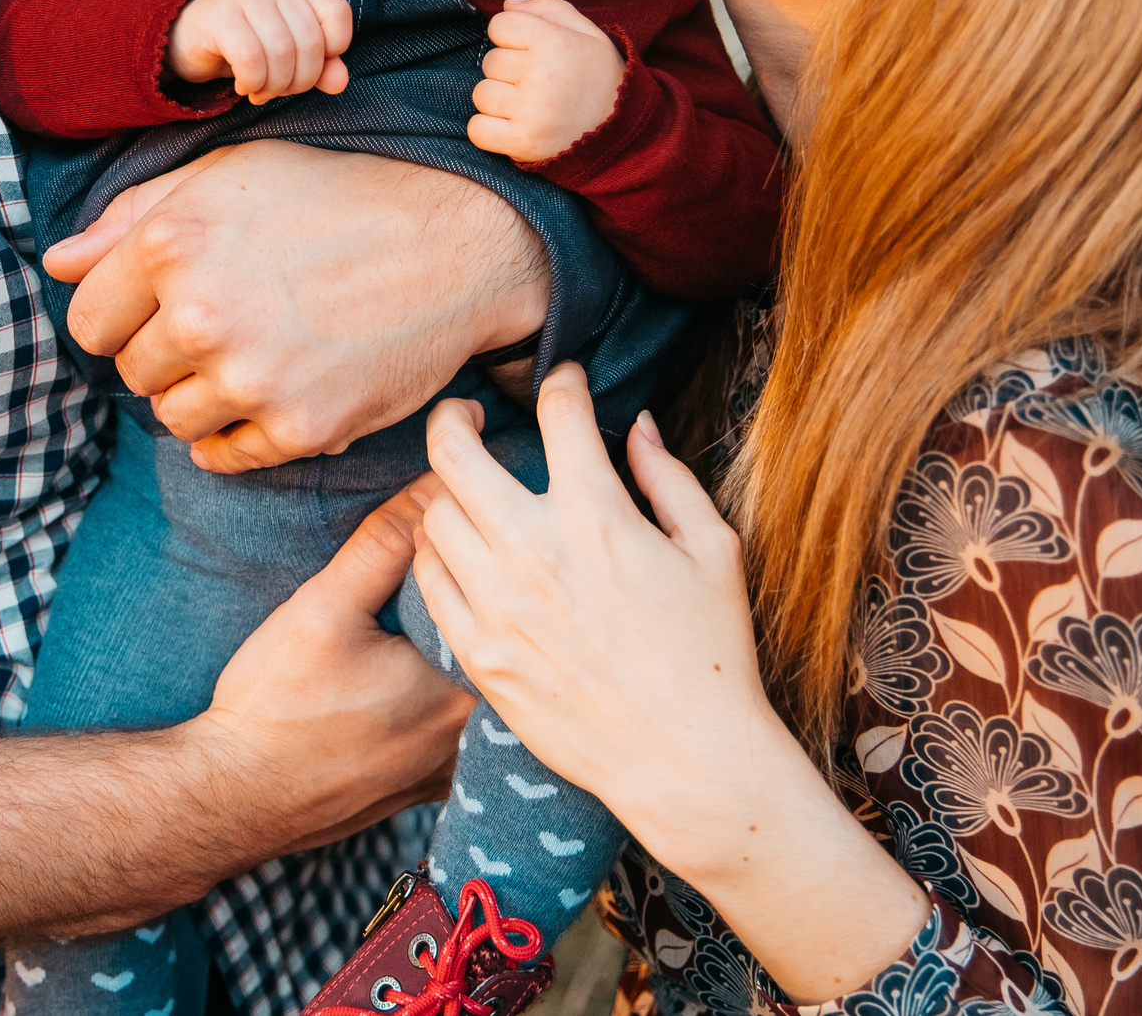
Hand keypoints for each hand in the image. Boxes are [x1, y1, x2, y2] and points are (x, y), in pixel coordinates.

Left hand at [42, 141, 547, 466]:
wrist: (456, 244)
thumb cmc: (337, 197)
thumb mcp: (229, 176)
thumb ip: (132, 217)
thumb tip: (57, 264)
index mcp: (172, 244)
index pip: (88, 322)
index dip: (123, 315)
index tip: (164, 306)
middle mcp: (202, 315)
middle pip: (131, 373)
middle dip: (166, 352)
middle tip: (229, 321)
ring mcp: (251, 378)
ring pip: (175, 418)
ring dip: (203, 394)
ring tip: (258, 352)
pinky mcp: (300, 427)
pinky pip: (226, 455)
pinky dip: (238, 434)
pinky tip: (273, 392)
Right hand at [168, 0, 353, 103]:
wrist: (186, 36)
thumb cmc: (242, 44)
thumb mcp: (287, 56)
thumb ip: (319, 66)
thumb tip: (340, 82)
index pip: (338, 12)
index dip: (333, 49)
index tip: (308, 65)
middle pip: (310, 42)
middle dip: (299, 81)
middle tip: (278, 89)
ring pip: (282, 52)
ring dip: (274, 85)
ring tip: (260, 90)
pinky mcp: (220, 16)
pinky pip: (251, 58)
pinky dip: (252, 81)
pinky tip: (244, 84)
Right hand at [185, 477, 471, 854]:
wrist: (230, 799)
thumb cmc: (275, 707)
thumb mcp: (324, 607)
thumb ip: (385, 542)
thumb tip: (435, 484)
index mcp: (462, 689)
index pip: (499, 605)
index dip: (481, 563)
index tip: (459, 537)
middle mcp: (469, 739)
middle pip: (488, 649)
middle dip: (469, 609)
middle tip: (426, 583)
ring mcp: (447, 771)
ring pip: (469, 693)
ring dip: (451, 659)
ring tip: (410, 632)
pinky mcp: (419, 788)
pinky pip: (447, 731)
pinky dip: (434, 701)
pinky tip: (399, 684)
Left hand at [409, 367, 929, 998]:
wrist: (686, 759)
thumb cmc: (712, 653)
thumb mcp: (712, 550)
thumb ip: (668, 478)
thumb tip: (638, 426)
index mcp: (597, 515)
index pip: (558, 412)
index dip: (563, 382)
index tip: (564, 383)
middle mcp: (533, 551)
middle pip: (453, 452)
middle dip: (456, 416)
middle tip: (467, 414)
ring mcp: (496, 605)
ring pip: (431, 517)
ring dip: (448, 494)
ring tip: (468, 495)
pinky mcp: (477, 653)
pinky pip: (428, 582)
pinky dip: (438, 557)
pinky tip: (461, 555)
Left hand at [467, 0, 624, 162]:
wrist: (623, 133)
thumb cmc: (601, 78)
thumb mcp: (589, 34)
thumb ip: (550, 9)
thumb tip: (507, 5)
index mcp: (554, 41)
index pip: (499, 25)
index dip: (512, 37)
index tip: (532, 52)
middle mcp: (539, 74)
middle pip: (489, 61)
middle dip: (507, 70)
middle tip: (537, 83)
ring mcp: (529, 111)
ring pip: (481, 94)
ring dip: (498, 101)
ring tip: (528, 106)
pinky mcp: (522, 142)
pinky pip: (477, 129)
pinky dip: (488, 130)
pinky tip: (512, 127)